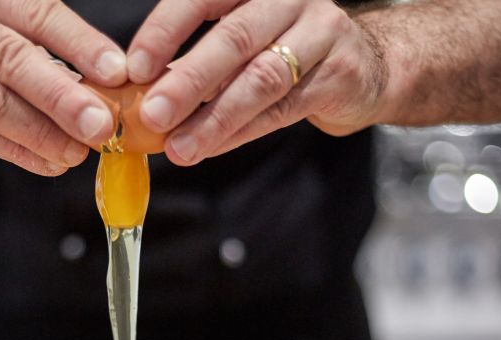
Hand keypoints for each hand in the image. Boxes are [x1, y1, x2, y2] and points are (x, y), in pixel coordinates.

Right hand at [0, 0, 128, 175]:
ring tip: (78, 152)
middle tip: (101, 124)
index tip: (118, 72)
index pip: (38, 11)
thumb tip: (106, 89)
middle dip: (62, 96)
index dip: (80, 43)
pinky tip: (48, 162)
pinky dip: (17, 151)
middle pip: (12, 57)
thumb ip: (43, 52)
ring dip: (40, 132)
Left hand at [126, 0, 387, 165]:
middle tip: (151, 114)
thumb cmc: (286, 51)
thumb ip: (194, 64)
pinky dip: (242, 131)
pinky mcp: (340, 73)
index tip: (134, 68)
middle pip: (232, 38)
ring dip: (214, 118)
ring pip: (260, 78)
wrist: (367, 64)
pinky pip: (283, 108)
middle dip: (186, 80)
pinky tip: (212, 147)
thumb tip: (138, 99)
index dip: (165, 30)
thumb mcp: (240, 42)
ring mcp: (321, 31)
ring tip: (179, 147)